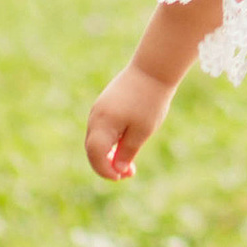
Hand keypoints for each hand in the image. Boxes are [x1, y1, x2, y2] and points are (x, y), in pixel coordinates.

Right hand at [84, 63, 177, 182]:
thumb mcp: (142, 131)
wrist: (153, 69)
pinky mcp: (105, 104)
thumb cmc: (150, 101)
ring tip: (130, 163)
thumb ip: (126, 152)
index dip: (105, 170)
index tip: (121, 177)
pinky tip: (126, 144)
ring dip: (109, 153)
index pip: (95, 155)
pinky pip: (102, 128)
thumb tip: (116, 170)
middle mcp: (95, 116)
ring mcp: (98, 109)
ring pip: (97, 139)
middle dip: (107, 164)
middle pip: (93, 149)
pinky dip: (110, 141)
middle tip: (129, 173)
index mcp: (102, 123)